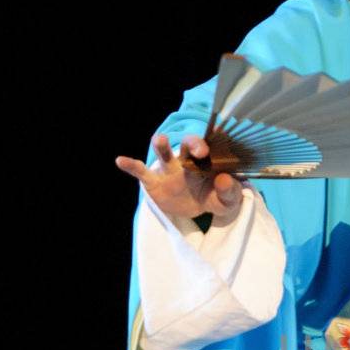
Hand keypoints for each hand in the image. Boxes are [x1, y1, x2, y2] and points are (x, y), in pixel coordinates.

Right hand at [115, 132, 244, 224]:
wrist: (195, 211)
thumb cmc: (213, 198)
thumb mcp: (226, 201)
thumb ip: (229, 192)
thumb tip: (223, 179)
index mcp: (207, 163)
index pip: (212, 149)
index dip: (216, 144)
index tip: (220, 143)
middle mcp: (187, 161)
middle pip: (188, 146)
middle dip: (193, 144)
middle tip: (200, 150)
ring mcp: (170, 171)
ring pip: (165, 155)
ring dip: (162, 146)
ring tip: (159, 139)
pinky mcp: (155, 183)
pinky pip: (142, 173)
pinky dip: (132, 166)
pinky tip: (120, 160)